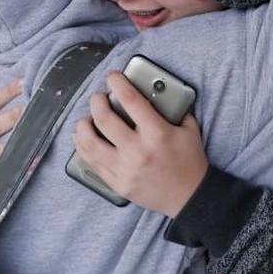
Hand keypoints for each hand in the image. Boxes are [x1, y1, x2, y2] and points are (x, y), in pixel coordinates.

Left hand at [73, 72, 208, 216]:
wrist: (189, 197)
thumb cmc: (189, 162)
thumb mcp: (189, 130)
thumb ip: (174, 109)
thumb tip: (158, 91)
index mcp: (157, 134)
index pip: (131, 100)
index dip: (117, 83)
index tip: (112, 76)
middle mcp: (138, 150)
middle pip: (104, 118)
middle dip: (96, 101)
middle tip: (98, 97)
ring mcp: (124, 169)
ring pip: (89, 142)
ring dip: (83, 125)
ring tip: (86, 119)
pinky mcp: (116, 183)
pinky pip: (91, 162)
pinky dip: (83, 147)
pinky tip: (84, 139)